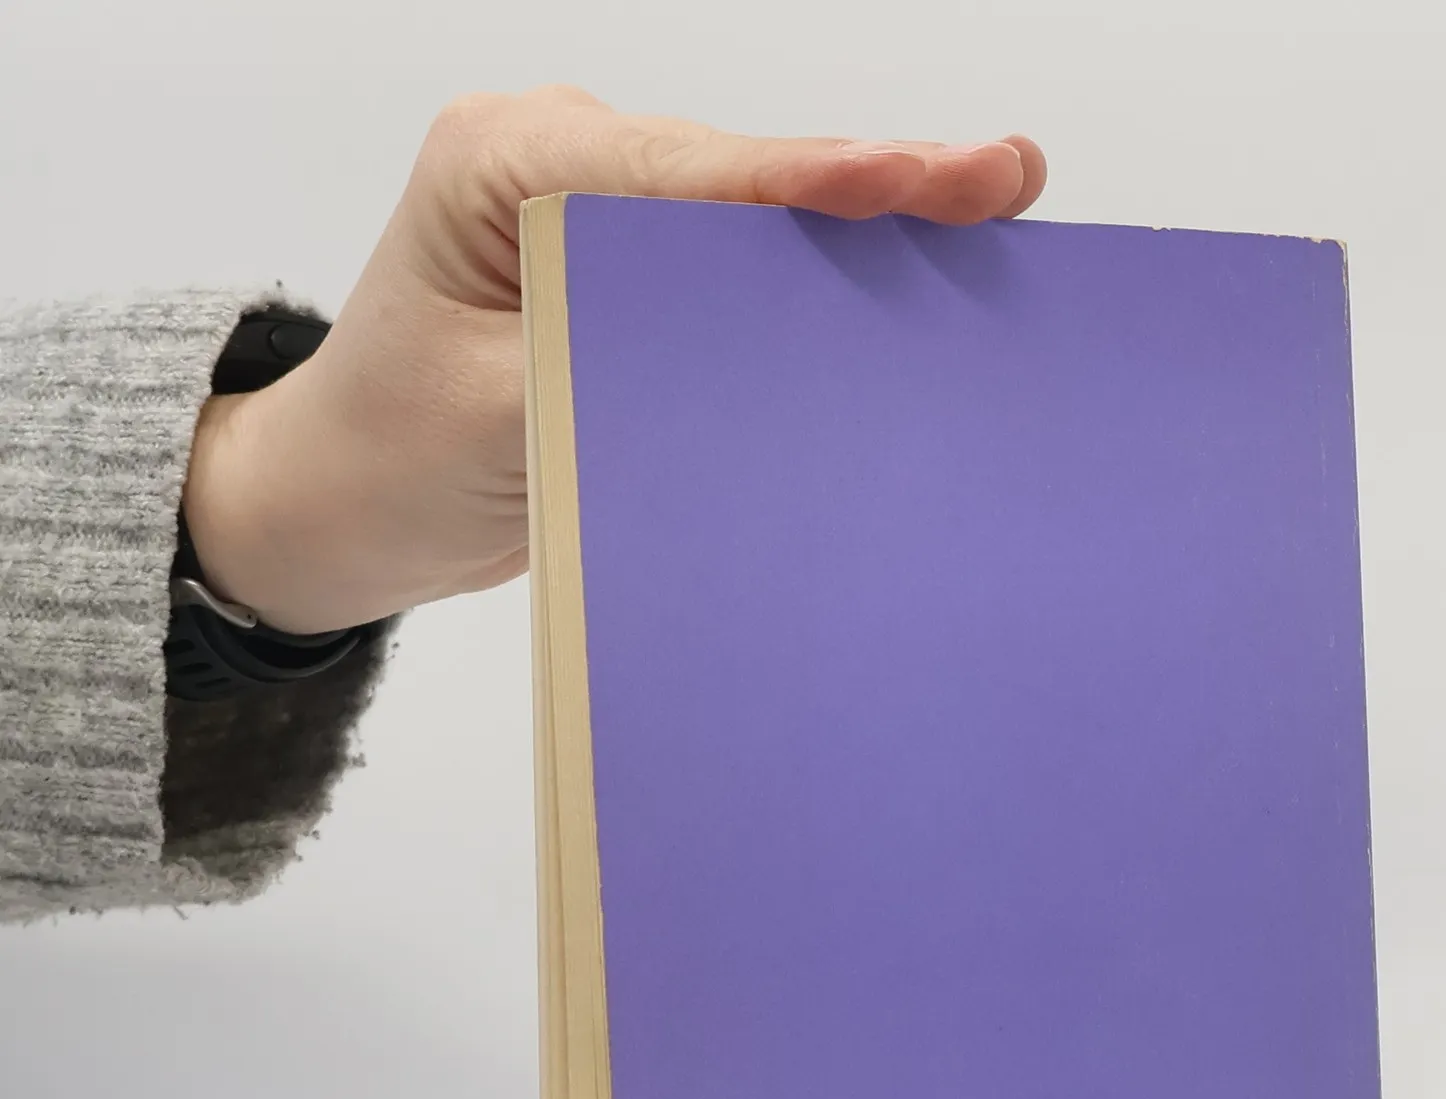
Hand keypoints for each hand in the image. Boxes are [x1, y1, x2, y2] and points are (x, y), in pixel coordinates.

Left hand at [181, 89, 1047, 633]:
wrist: (354, 501)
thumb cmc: (398, 454)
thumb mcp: (501, 418)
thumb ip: (615, 373)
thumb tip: (762, 370)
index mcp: (506, 161)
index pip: (684, 172)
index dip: (808, 180)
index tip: (913, 177)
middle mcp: (565, 164)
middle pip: (744, 175)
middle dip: (873, 184)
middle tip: (1002, 176)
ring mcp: (610, 215)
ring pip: (761, 217)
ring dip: (870, 231)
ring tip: (991, 209)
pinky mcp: (642, 278)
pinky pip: (748, 271)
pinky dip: (829, 285)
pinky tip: (921, 276)